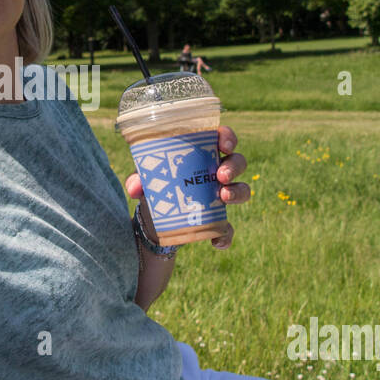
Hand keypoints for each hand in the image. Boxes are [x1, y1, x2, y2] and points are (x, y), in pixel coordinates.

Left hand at [124, 124, 250, 249]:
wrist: (154, 220)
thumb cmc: (156, 186)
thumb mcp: (146, 181)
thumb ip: (138, 180)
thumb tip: (136, 187)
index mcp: (202, 154)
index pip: (222, 138)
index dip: (228, 137)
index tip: (224, 145)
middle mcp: (216, 172)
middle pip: (238, 161)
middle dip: (234, 166)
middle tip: (220, 175)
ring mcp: (220, 195)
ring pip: (243, 190)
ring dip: (238, 193)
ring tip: (223, 197)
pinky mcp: (218, 220)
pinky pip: (229, 228)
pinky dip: (226, 236)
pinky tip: (216, 242)